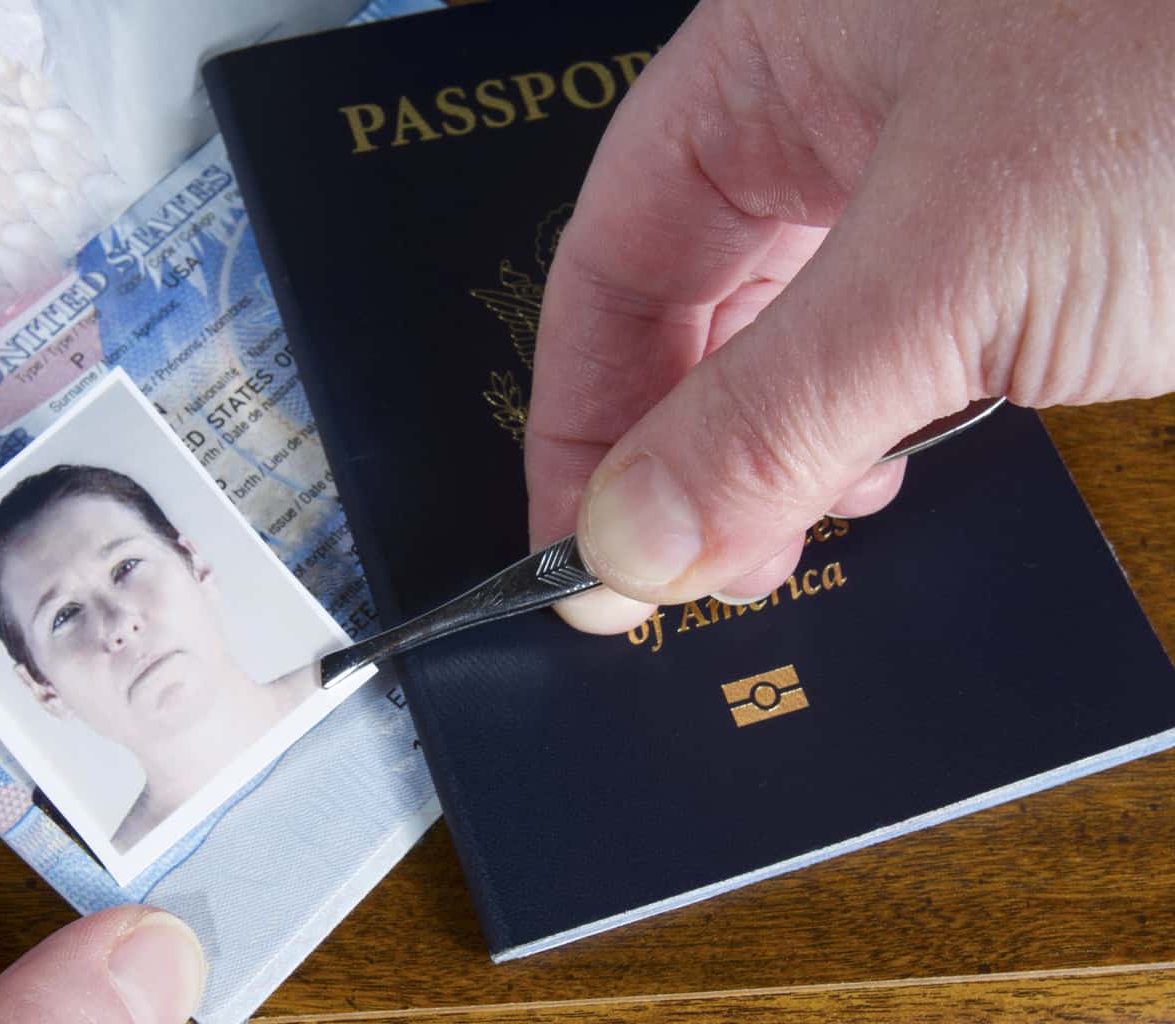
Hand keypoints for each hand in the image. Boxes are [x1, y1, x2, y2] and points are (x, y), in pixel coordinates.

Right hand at [527, 0, 1174, 632]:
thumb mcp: (961, 270)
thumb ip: (774, 415)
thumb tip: (629, 539)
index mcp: (778, 54)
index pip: (613, 254)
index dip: (581, 410)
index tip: (578, 548)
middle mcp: (841, 97)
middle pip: (691, 297)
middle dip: (678, 443)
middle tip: (686, 573)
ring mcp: (938, 159)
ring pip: (790, 325)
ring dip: (771, 445)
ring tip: (785, 535)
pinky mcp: (1024, 223)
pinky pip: (891, 336)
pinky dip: (866, 422)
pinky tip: (877, 474)